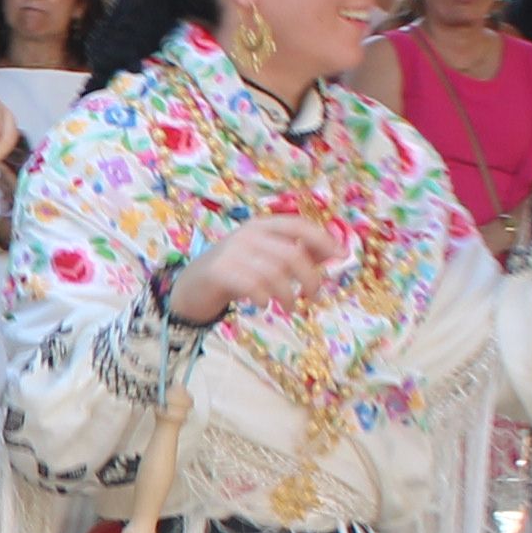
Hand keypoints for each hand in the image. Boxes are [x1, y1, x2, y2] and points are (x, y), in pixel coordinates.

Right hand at [165, 210, 336, 327]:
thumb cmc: (235, 272)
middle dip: (309, 278)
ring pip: (274, 273)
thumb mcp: (265, 259)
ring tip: (289, 307)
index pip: (297, 225)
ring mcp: (231, 252)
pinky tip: (264, 305)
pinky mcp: (219, 271)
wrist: (190, 287)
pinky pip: (252, 285)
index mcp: (261, 226)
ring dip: (288, 294)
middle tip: (313, 296)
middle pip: (291, 254)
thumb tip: (332, 253)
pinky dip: (264, 298)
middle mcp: (247, 234)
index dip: (322, 239)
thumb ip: (295, 253)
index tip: (341, 256)